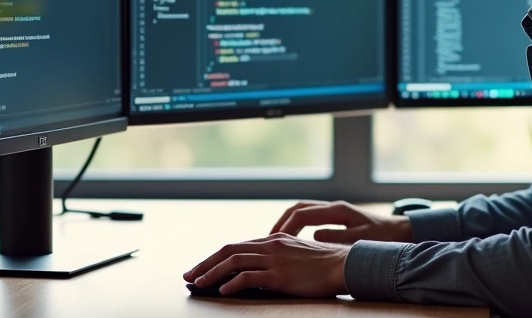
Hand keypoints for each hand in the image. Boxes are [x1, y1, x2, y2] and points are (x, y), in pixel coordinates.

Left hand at [182, 233, 348, 297]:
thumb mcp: (295, 254)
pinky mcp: (279, 274)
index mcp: (273, 239)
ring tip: (199, 283)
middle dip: (205, 263)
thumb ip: (276, 257)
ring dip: (212, 273)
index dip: (216, 257)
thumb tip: (256, 271)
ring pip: (234, 262)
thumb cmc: (322, 264)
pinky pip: (248, 277)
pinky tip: (223, 292)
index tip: (202, 268)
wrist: (342, 265)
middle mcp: (270, 245)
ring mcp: (274, 259)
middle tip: (189, 276)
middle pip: (229, 250)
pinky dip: (232, 283)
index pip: (237, 246)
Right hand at [270, 200, 411, 243]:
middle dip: (281, 222)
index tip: (275, 241)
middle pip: (298, 208)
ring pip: (302, 210)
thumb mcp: (360, 240)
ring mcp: (333, 210)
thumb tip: (313, 236)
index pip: (303, 214)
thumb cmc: (382, 238)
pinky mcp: (335, 216)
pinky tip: (292, 239)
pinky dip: (296, 224)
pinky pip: (309, 216)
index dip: (286, 227)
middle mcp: (332, 206)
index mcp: (337, 210)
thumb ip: (336, 238)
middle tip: (268, 240)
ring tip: (275, 239)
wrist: (398, 231)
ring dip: (287, 222)